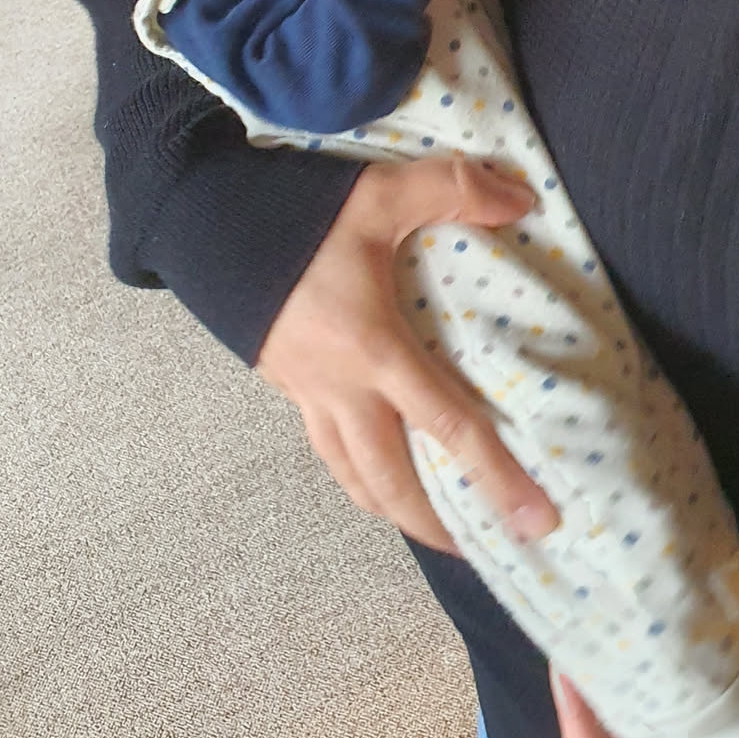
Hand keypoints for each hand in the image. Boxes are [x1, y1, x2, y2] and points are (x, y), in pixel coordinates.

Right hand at [256, 156, 560, 551]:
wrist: (203, 223)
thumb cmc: (294, 213)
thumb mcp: (381, 191)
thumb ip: (455, 189)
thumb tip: (523, 200)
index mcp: (374, 350)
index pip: (448, 429)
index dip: (497, 479)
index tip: (535, 522)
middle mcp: (342, 387)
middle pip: (392, 482)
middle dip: (435, 525)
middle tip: (479, 548)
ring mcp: (308, 392)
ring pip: (352, 475)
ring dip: (392, 508)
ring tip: (427, 524)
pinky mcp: (285, 383)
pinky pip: (326, 446)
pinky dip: (356, 471)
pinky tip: (371, 462)